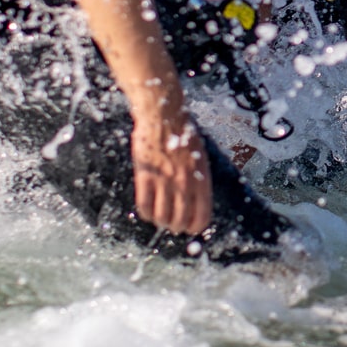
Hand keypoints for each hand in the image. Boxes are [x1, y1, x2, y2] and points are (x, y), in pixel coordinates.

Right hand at [129, 111, 213, 235]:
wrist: (163, 116)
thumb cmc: (183, 134)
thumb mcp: (200, 156)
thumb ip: (199, 179)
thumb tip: (196, 201)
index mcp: (201, 178)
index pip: (201, 214)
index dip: (195, 227)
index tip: (190, 229)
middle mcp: (184, 182)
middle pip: (180, 219)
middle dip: (176, 226)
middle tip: (173, 225)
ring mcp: (164, 180)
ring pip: (162, 216)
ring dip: (161, 222)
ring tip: (160, 219)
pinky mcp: (146, 175)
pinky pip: (144, 204)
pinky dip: (146, 213)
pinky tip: (147, 211)